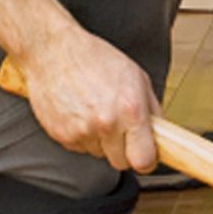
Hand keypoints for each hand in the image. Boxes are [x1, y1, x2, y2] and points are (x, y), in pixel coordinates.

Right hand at [15, 29, 159, 173]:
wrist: (53, 50)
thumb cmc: (94, 58)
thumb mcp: (136, 76)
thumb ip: (152, 108)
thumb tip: (159, 133)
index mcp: (130, 109)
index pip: (144, 160)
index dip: (146, 160)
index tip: (145, 154)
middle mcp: (106, 123)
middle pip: (121, 163)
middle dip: (123, 149)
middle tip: (119, 128)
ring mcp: (82, 131)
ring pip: (99, 154)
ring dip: (100, 140)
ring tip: (95, 111)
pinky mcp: (61, 135)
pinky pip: (79, 147)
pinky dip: (82, 135)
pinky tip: (80, 112)